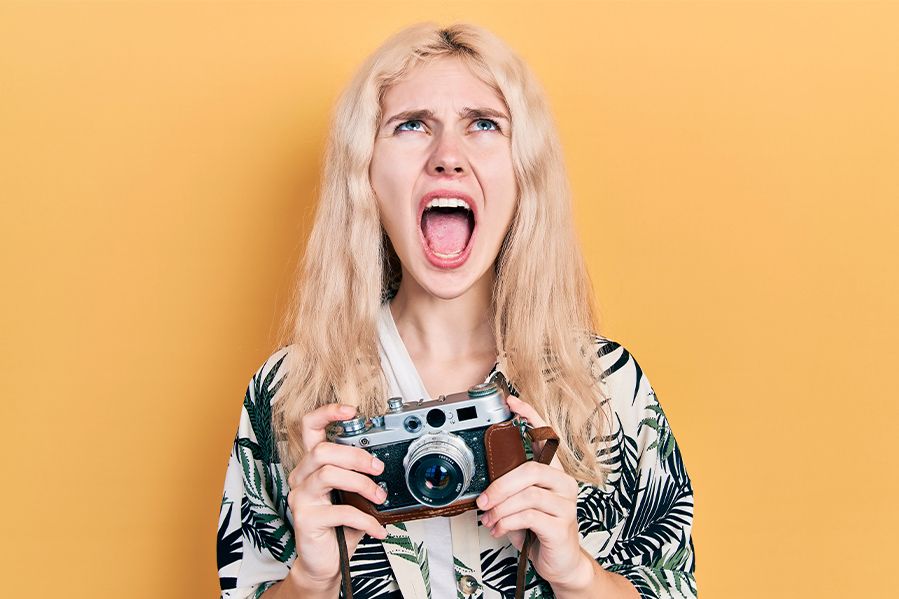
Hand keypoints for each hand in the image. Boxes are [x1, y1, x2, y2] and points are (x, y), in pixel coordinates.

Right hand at [285, 403, 388, 592]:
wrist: (325, 563)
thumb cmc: (339, 525)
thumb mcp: (350, 494)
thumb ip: (356, 475)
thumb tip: (380, 462)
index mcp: (312, 465)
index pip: (310, 428)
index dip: (328, 413)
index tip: (352, 411)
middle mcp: (301, 477)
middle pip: (323, 450)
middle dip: (357, 456)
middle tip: (378, 469)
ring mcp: (301, 498)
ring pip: (329, 474)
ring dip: (362, 484)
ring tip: (379, 498)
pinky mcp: (306, 520)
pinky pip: (341, 511)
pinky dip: (366, 519)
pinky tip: (377, 528)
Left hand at [477, 396, 591, 590]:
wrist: (559, 563)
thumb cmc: (537, 530)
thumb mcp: (519, 505)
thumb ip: (508, 489)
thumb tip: (482, 484)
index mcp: (552, 473)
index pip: (546, 436)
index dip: (530, 416)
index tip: (511, 402)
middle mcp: (563, 483)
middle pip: (530, 470)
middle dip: (500, 485)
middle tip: (483, 500)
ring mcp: (566, 503)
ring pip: (527, 494)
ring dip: (501, 508)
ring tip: (490, 519)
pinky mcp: (562, 524)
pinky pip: (529, 515)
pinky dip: (507, 522)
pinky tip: (499, 529)